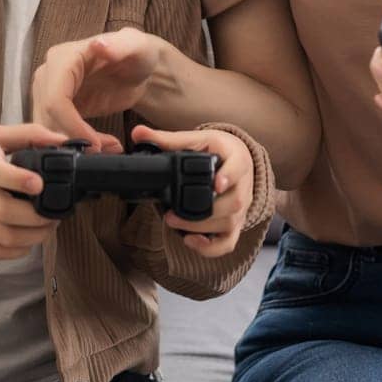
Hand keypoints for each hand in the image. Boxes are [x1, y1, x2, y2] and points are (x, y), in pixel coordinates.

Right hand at [0, 124, 69, 258]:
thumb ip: (28, 135)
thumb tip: (64, 140)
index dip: (20, 180)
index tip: (39, 184)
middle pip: (6, 213)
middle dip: (39, 217)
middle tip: (57, 210)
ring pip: (4, 237)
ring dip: (34, 236)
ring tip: (49, 225)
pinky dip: (16, 251)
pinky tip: (29, 239)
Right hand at [30, 26, 166, 152]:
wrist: (138, 68)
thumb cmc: (138, 53)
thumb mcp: (136, 46)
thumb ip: (119, 45)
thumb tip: (98, 45)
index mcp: (62, 58)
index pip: (54, 99)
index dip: (71, 125)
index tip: (95, 143)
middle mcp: (48, 75)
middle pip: (47, 118)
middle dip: (73, 138)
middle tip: (104, 150)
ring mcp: (48, 93)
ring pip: (49, 129)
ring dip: (77, 145)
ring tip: (108, 147)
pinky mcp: (57, 109)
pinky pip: (58, 133)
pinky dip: (79, 144)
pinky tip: (103, 145)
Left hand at [129, 124, 252, 257]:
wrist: (235, 159)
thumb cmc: (217, 149)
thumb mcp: (197, 139)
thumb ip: (168, 139)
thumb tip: (138, 133)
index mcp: (237, 159)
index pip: (238, 168)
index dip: (229, 177)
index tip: (217, 184)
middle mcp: (244, 186)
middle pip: (234, 203)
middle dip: (204, 213)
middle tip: (172, 215)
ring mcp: (241, 208)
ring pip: (229, 224)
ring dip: (201, 228)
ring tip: (173, 223)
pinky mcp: (234, 225)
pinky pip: (228, 243)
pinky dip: (211, 248)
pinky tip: (190, 241)